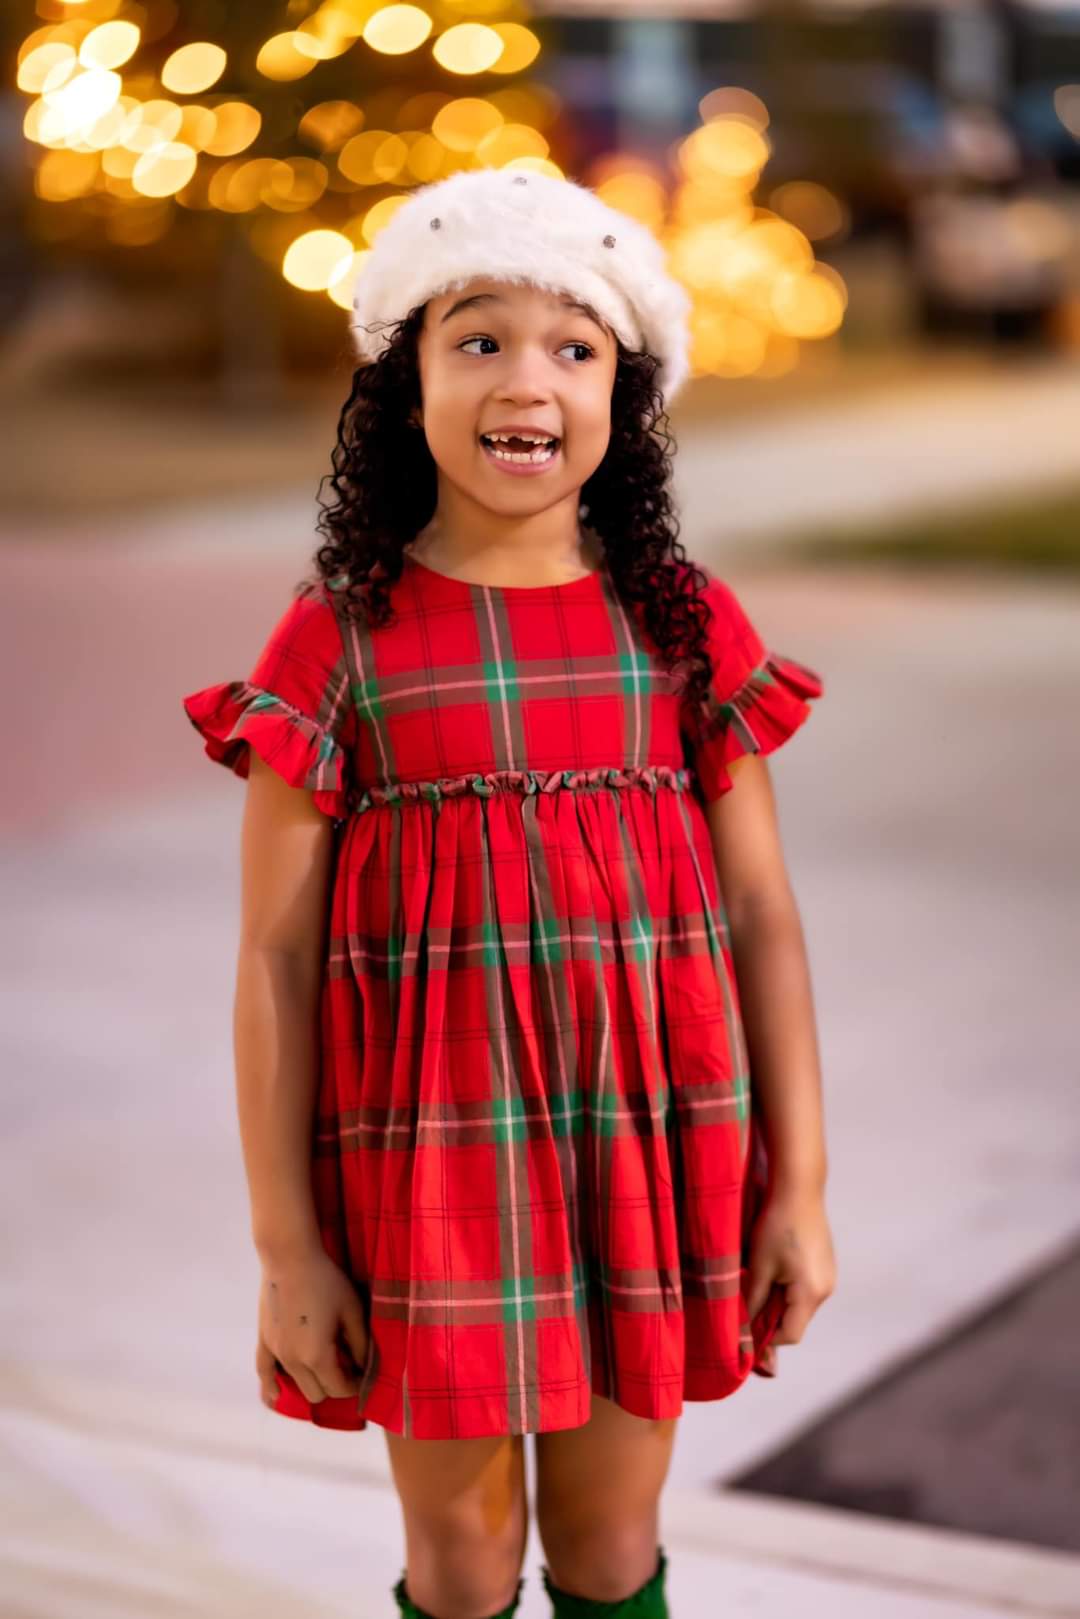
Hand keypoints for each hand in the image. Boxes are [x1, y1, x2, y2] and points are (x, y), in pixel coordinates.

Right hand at [255, 1243, 369, 1409]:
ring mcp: (275, 1352)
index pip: (338, 1389)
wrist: (289, 1258)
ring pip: (294, 1385)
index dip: (353, 1385)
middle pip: (316, 1393)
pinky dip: (270, 1387)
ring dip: (311, 1381)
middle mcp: (293, 1362)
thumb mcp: (352, 1310)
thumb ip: (360, 1343)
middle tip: (345, 1364)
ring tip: (323, 1365)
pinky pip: (263, 1372)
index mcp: (317, 1356)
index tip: (362, 1373)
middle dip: (334, 1385)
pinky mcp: (263, 1340)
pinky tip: (274, 1395)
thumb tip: (364, 1366)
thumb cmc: (326, 1281)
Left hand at [744, 1184, 836, 1374]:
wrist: (799, 1189)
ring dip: (777, 1302)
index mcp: (811, 1294)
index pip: (790, 1335)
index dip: (766, 1339)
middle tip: (745, 1306)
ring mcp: (828, 1277)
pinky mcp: (825, 1265)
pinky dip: (787, 1289)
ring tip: (757, 1282)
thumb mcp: (760, 1266)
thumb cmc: (776, 1225)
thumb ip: (755, 1301)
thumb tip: (746, 1329)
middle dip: (770, 1319)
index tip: (744, 1333)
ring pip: (799, 1305)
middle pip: (796, 1321)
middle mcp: (826, 1290)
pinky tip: (771, 1270)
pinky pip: (805, 1289)